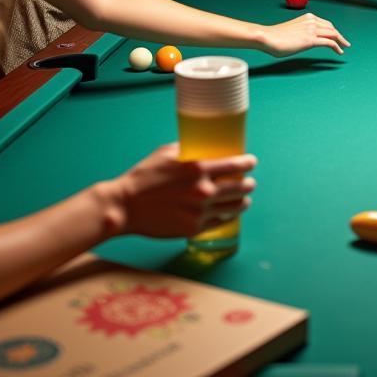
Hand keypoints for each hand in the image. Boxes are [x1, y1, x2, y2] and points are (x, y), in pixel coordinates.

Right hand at [110, 144, 256, 238]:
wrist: (125, 207)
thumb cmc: (144, 177)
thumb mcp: (166, 153)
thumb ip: (189, 149)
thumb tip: (203, 147)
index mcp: (198, 169)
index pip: (236, 165)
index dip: (248, 163)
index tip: (252, 162)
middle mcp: (203, 191)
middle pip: (241, 188)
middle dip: (248, 184)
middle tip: (249, 182)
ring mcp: (200, 212)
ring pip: (235, 208)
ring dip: (243, 202)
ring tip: (244, 200)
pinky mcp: (193, 229)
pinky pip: (219, 222)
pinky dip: (226, 216)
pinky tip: (227, 213)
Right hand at [262, 12, 349, 55]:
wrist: (268, 37)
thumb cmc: (276, 36)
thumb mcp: (292, 30)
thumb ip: (301, 31)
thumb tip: (303, 39)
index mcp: (308, 17)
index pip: (325, 23)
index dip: (333, 30)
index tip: (337, 36)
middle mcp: (312, 21)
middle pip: (332, 28)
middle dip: (339, 35)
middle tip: (344, 43)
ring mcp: (312, 30)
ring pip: (333, 34)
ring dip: (341, 41)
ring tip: (344, 47)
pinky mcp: (311, 40)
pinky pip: (329, 42)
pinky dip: (337, 47)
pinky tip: (339, 52)